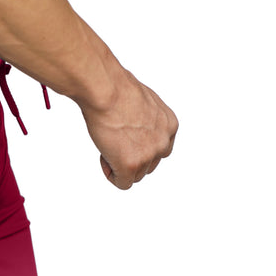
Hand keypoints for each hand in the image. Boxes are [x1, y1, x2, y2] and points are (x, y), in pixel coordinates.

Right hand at [79, 68, 178, 188]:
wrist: (106, 91)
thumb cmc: (118, 91)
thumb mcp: (144, 105)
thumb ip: (147, 123)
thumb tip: (136, 132)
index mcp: (170, 126)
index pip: (159, 151)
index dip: (140, 149)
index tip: (126, 140)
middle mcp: (163, 142)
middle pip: (148, 166)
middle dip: (130, 159)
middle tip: (114, 142)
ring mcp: (148, 155)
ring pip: (135, 176)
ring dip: (120, 166)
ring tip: (109, 145)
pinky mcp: (131, 165)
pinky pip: (123, 183)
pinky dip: (112, 175)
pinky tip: (105, 156)